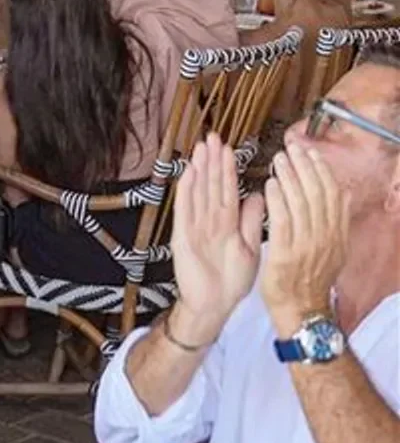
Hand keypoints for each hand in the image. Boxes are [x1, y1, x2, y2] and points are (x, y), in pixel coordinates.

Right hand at [169, 134, 263, 344]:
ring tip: (200, 147)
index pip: (228, 190)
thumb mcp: (249, 248)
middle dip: (212, 162)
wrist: (214, 305)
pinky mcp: (183, 236)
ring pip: (199, 192)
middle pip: (212, 186)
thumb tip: (259, 195)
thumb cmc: (232, 280)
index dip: (227, 169)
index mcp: (228, 223)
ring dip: (199, 170)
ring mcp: (195, 226)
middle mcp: (210, 220)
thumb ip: (251, 222)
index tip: (227, 148)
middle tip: (212, 137)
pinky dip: (187, 191)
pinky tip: (188, 173)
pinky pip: (186, 210)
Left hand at [261, 138, 348, 333]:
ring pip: (301, 204)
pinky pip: (283, 221)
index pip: (333, 195)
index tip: (312, 152)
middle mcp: (326, 238)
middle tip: (292, 148)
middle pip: (318, 195)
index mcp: (337, 235)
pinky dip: (278, 200)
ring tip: (279, 159)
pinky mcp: (286, 254)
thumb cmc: (310, 278)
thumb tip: (341, 192)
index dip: (322, 171)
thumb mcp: (332, 250)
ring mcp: (307, 246)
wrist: (302, 311)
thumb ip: (335, 222)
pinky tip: (270, 185)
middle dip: (305, 167)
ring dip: (289, 178)